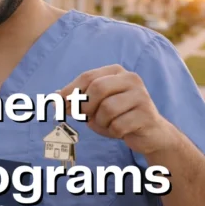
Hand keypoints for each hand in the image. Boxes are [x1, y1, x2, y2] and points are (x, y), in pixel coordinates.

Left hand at [57, 64, 177, 155]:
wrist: (151, 133)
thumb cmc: (118, 117)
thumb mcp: (94, 106)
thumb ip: (75, 100)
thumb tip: (53, 97)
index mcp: (116, 72)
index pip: (88, 76)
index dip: (70, 91)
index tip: (60, 104)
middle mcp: (131, 79)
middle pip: (97, 89)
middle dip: (86, 107)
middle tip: (86, 118)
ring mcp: (141, 96)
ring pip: (107, 109)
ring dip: (101, 122)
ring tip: (108, 124)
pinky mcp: (147, 115)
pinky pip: (118, 126)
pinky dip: (113, 132)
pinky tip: (121, 131)